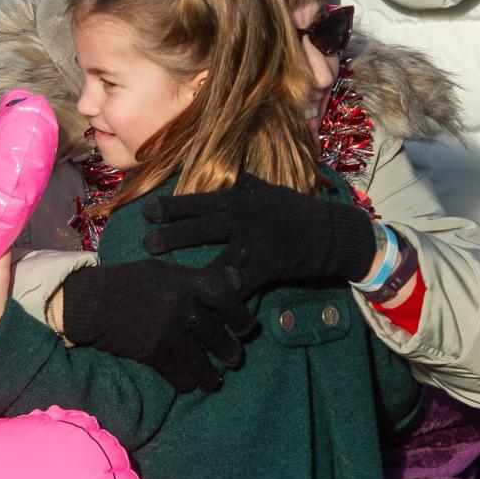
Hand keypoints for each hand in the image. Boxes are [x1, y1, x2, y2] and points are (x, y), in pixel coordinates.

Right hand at [61, 256, 256, 393]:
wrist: (91, 302)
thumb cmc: (129, 282)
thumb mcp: (165, 271)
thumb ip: (201, 278)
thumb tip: (237, 280)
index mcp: (184, 281)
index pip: (223, 295)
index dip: (239, 314)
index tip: (246, 328)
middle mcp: (179, 306)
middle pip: (214, 332)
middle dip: (228, 350)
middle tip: (235, 359)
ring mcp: (166, 331)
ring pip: (198, 358)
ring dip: (209, 374)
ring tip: (215, 382)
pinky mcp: (152, 352)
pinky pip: (176, 372)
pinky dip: (185, 381)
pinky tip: (189, 384)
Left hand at [142, 174, 377, 290]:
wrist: (334, 233)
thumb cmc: (299, 213)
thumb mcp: (270, 191)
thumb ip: (244, 184)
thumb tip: (224, 171)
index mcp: (242, 199)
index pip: (201, 200)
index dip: (173, 206)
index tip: (147, 211)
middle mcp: (246, 217)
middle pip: (202, 226)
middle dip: (171, 234)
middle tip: (145, 245)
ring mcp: (257, 241)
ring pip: (217, 257)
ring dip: (191, 269)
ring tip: (168, 278)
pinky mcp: (269, 265)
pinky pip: (241, 284)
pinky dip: (224, 297)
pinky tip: (205, 307)